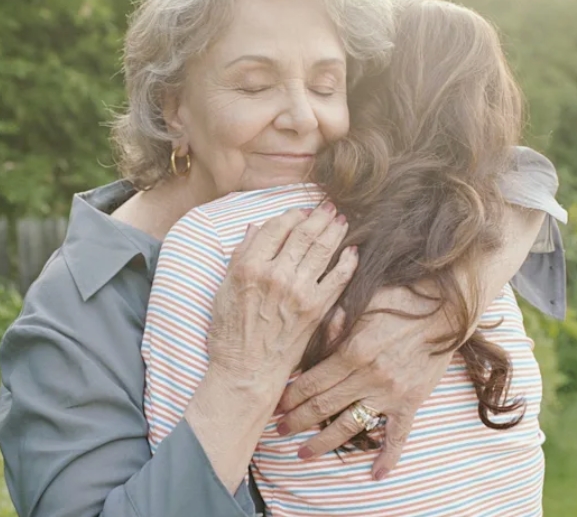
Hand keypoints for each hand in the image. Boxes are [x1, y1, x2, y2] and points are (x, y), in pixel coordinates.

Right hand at [207, 203, 357, 400]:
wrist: (246, 371)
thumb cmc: (229, 333)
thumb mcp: (223, 290)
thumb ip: (240, 256)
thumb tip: (255, 228)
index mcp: (249, 267)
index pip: (275, 228)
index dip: (291, 214)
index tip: (299, 210)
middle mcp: (276, 275)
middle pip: (303, 233)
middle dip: (318, 215)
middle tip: (329, 206)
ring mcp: (298, 291)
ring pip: (322, 250)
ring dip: (335, 231)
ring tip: (342, 220)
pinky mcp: (316, 309)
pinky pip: (338, 279)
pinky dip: (347, 262)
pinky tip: (353, 251)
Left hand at [273, 287, 454, 479]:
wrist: (444, 306)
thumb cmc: (396, 299)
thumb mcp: (357, 304)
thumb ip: (331, 326)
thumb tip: (303, 346)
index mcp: (351, 352)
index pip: (311, 382)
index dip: (290, 396)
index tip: (275, 405)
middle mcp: (368, 377)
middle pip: (323, 406)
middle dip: (297, 421)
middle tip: (278, 430)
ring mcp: (390, 393)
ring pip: (350, 426)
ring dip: (324, 442)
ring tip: (303, 454)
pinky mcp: (411, 402)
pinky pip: (399, 435)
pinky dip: (389, 457)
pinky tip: (377, 474)